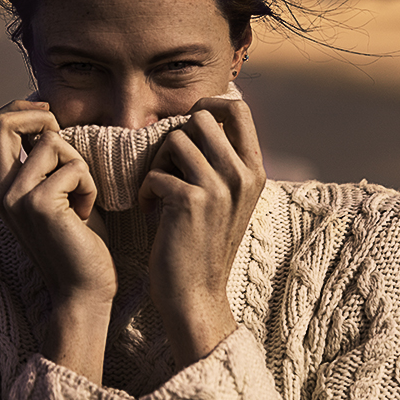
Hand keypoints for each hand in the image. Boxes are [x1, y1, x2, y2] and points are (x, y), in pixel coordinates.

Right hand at [0, 101, 116, 381]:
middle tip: (65, 138)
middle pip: (2, 122)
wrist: (82, 290)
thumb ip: (43, 163)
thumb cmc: (77, 241)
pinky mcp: (39, 204)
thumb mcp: (54, 193)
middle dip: (39, 118)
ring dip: (79, 164)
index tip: (48, 115)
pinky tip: (86, 214)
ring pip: (51, 143)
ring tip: (81, 197)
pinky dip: (89, 186)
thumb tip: (47, 121)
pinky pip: (73, 167)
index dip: (18, 109)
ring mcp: (15, 198)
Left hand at [138, 97, 265, 367]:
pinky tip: (148, 209)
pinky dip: (145, 190)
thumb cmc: (204, 246)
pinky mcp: (190, 201)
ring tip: (157, 189)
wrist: (197, 295)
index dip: (210, 104)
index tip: (189, 123)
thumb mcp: (228, 201)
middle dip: (176, 136)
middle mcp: (242, 175)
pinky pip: (156, 172)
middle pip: (201, 118)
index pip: (239, 108)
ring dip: (157, 162)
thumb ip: (222, 163)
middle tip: (167, 167)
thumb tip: (199, 118)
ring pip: (175, 139)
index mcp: (255, 171)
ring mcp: (219, 187)